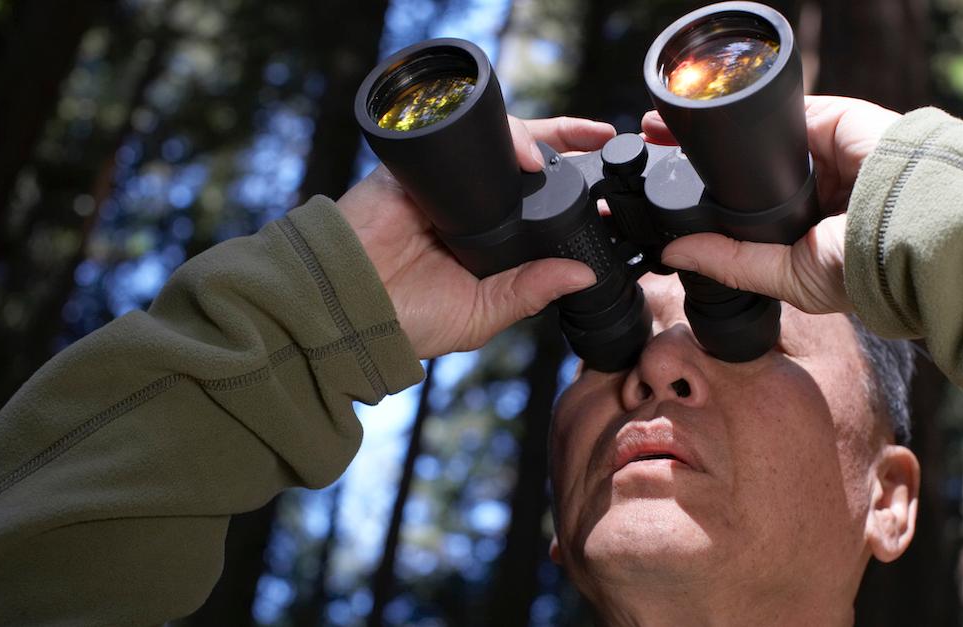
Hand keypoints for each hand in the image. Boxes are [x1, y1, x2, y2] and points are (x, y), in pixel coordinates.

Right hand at [337, 116, 616, 358]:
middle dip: (570, 143)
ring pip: (498, 140)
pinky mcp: (416, 165)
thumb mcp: (483, 313)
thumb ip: (530, 291)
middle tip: (608, 140)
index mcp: (493, 238)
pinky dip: (496, 135)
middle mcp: (473, 205)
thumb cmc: (409, 321)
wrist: (347, 310)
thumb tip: (583, 275)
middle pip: (526, 161)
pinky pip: (458, 134)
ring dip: (541, 135)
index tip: (615, 193)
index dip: (579, 191)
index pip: (542, 203)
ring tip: (578, 141)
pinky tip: (525, 153)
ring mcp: (446, 182)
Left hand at [643, 96, 900, 313]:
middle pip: (741, 168)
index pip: (742, 211)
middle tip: (651, 153)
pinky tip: (700, 114)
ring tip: (660, 129)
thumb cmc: (866, 268)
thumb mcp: (788, 278)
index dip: (702, 202)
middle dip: (697, 161)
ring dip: (707, 131)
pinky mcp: (830, 118)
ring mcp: (819, 151)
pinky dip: (740, 111)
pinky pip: (778, 110)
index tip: (659, 196)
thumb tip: (672, 255)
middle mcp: (810, 189)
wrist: (915, 226)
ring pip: (752, 136)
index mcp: (802, 230)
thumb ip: (731, 263)